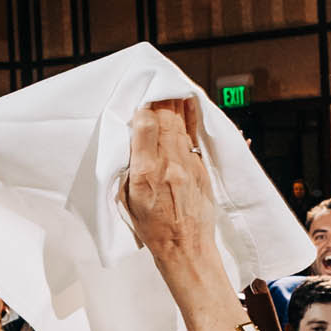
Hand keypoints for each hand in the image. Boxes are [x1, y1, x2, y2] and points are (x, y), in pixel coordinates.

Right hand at [120, 99, 218, 259]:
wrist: (185, 247)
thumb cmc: (152, 227)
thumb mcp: (128, 200)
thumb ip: (131, 167)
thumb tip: (134, 140)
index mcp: (146, 173)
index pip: (145, 127)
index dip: (144, 108)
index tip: (140, 99)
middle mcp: (169, 165)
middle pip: (166, 120)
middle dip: (160, 99)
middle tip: (156, 84)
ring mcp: (189, 165)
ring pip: (181, 124)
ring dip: (175, 103)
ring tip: (171, 86)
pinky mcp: (201, 168)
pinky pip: (194, 135)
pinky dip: (190, 117)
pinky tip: (189, 103)